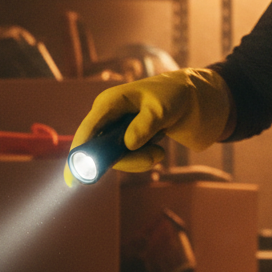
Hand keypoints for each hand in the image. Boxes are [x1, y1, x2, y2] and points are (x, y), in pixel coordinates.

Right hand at [64, 68, 233, 185]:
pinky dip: (144, 159)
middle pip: (101, 150)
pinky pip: (128, 160)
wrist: (197, 99)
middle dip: (126, 160)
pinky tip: (159, 149)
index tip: (74, 176)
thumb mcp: (163, 108)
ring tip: (161, 152)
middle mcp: (109, 117)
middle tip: (155, 158)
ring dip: (139, 161)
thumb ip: (145, 124)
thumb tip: (128, 144)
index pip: (88, 130)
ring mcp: (118, 131)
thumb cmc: (176, 95)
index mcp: (109, 102)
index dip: (80, 152)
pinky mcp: (129, 142)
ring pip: (117, 158)